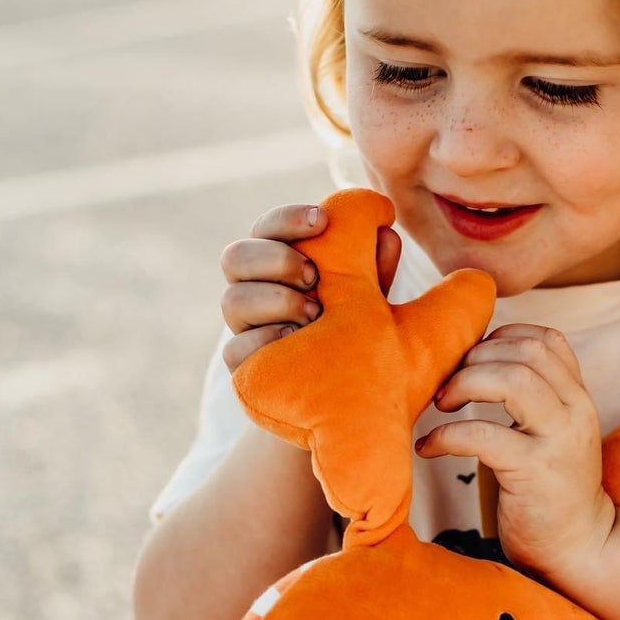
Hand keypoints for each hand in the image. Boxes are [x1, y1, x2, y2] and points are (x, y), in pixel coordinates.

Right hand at [219, 203, 401, 372]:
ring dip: (274, 300)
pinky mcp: (242, 368)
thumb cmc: (356, 336)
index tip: (322, 221)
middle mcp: (254, 292)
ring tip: (315, 313)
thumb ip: (374, 267)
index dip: (288, 219)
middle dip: (275, 259)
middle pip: (235, 257)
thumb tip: (387, 231)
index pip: (268, 229)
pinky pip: (235, 349)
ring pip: (232, 301)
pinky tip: (296, 340)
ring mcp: (244, 330)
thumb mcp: (371, 300)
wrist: (344, 400)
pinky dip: (264, 341)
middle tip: (313, 275)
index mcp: (278, 264)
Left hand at [415, 324, 615, 583]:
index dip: (503, 338)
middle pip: (527, 353)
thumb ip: (534, 400)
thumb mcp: (554, 435)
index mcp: (578, 399)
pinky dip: (446, 435)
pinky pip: (483, 435)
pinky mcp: (535, 472)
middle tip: (448, 386)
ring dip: (466, 384)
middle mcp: (576, 412)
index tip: (472, 359)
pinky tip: (429, 448)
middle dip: (477, 359)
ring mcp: (559, 440)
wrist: (580, 547)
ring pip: (514, 381)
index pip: (548, 341)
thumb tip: (477, 363)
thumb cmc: (551, 492)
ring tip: (441, 405)